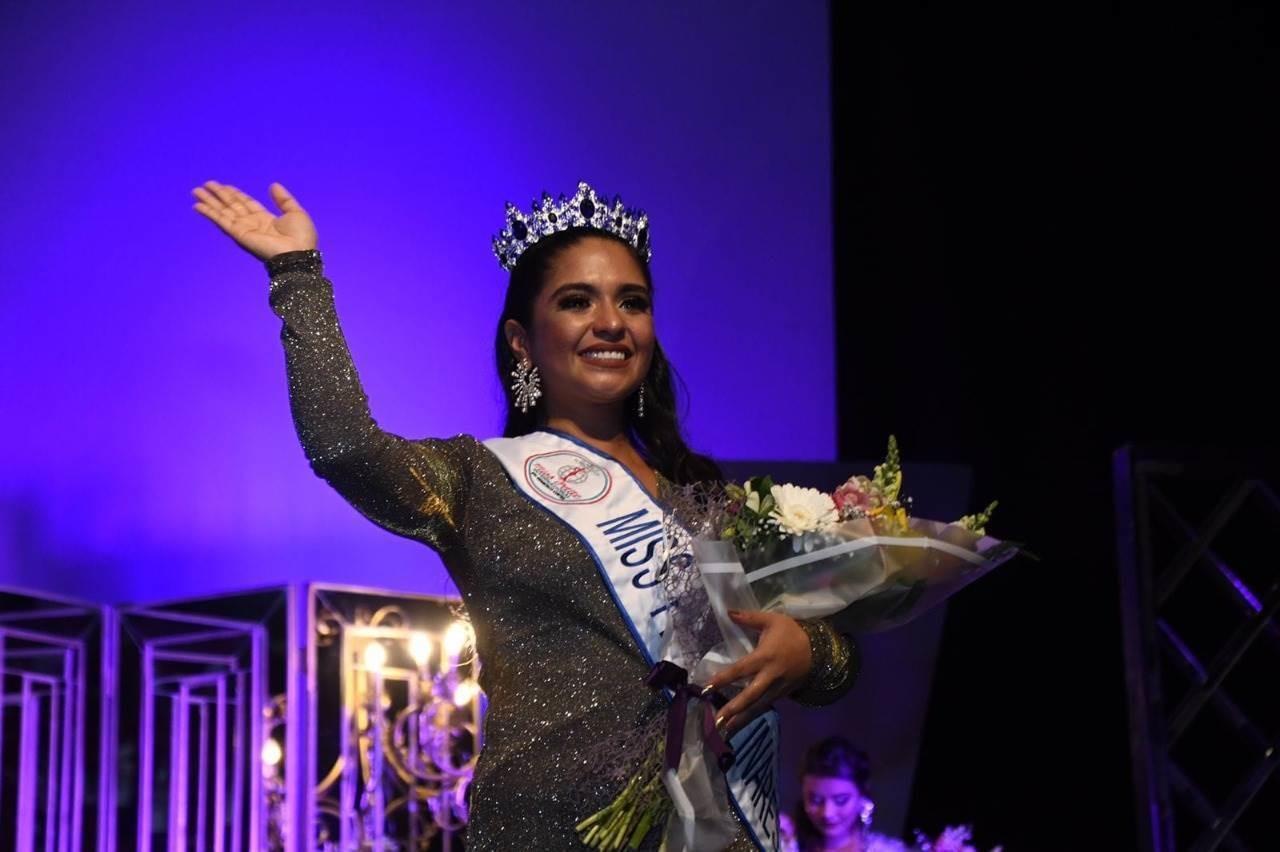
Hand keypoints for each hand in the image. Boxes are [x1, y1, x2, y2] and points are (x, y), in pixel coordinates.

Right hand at [191, 180, 316, 260]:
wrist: (298, 253)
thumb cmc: (301, 236)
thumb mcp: (295, 212)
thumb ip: (283, 199)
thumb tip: (273, 185)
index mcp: (265, 219)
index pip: (246, 203)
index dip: (234, 194)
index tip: (223, 186)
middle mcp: (252, 223)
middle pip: (231, 206)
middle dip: (218, 195)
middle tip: (205, 185)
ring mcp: (244, 229)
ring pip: (223, 212)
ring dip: (209, 202)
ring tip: (196, 191)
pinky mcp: (239, 234)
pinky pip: (222, 221)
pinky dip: (209, 213)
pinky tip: (198, 206)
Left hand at [705, 610, 812, 734]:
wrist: (819, 650)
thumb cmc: (792, 633)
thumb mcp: (772, 620)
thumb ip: (749, 617)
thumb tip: (728, 612)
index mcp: (765, 657)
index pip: (741, 669)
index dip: (724, 678)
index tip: (707, 687)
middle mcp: (770, 676)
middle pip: (751, 695)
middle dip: (734, 708)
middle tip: (717, 720)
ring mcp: (777, 688)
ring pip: (758, 706)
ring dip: (741, 719)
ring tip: (724, 730)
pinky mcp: (781, 695)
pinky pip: (764, 707)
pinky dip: (751, 716)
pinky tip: (738, 725)